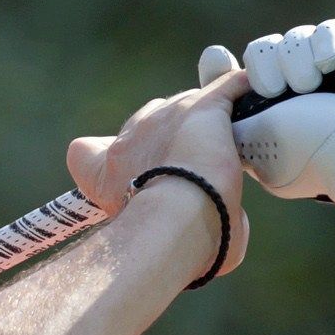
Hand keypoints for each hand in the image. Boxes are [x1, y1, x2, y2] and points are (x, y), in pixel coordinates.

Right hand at [67, 63, 252, 278]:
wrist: (178, 219)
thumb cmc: (164, 246)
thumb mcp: (152, 243)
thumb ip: (168, 231)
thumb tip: (215, 243)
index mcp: (103, 175)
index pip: (84, 153)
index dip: (102, 157)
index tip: (126, 172)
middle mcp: (127, 141)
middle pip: (143, 123)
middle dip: (163, 140)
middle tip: (189, 164)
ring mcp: (164, 118)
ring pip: (182, 105)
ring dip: (198, 121)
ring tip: (221, 142)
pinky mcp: (202, 106)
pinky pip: (225, 88)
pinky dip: (238, 92)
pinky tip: (250, 99)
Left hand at [200, 19, 334, 226]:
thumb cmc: (315, 151)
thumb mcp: (256, 142)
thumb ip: (229, 112)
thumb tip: (213, 70)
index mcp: (266, 116)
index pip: (238, 79)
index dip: (225, 69)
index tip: (217, 60)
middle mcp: (294, 93)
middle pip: (262, 52)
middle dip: (268, 66)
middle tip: (280, 91)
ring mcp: (325, 74)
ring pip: (293, 39)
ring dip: (297, 59)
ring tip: (313, 85)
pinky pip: (327, 30)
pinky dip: (323, 42)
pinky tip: (329, 63)